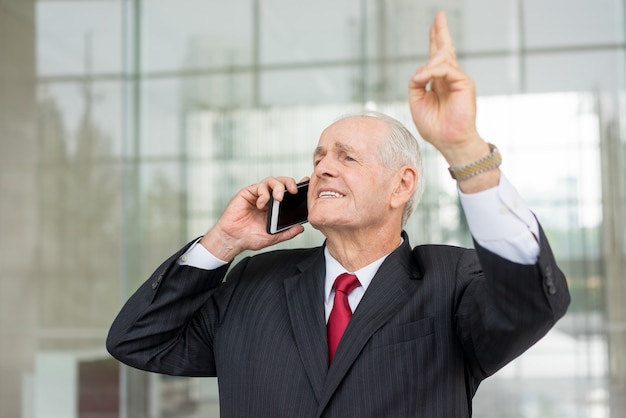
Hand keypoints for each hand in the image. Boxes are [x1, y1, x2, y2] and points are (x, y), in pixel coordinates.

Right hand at [200, 177, 306, 260]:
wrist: (233, 239)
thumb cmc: (250, 238)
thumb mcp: (273, 237)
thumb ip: (287, 232)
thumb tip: (301, 228)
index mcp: (275, 206)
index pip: (288, 192)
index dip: (298, 185)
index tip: (307, 182)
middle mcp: (268, 198)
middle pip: (281, 182)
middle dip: (290, 182)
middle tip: (294, 190)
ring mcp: (257, 194)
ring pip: (271, 180)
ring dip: (278, 187)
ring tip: (279, 198)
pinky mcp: (247, 193)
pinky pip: (259, 187)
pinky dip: (264, 194)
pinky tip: (262, 205)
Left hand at [408, 11, 486, 166]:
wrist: (449, 141)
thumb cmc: (434, 127)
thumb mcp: (416, 103)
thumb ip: (416, 84)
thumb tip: (419, 71)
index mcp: (438, 82)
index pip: (435, 58)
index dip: (435, 40)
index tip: (435, 24)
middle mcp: (449, 78)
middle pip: (444, 49)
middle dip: (441, 32)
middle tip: (439, 15)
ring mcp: (458, 79)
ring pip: (441, 59)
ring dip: (427, 66)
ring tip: (420, 79)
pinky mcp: (464, 83)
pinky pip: (446, 69)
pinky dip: (432, 71)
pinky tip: (423, 78)